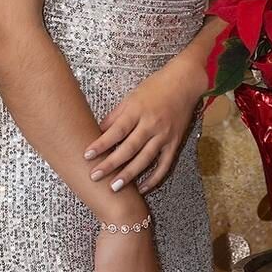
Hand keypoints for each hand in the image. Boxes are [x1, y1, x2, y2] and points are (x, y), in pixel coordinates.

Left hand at [83, 58, 206, 195]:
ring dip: (129, 175)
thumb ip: (115, 116)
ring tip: (114, 188)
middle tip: (95, 176)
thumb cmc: (156, 87)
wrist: (185, 82)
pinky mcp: (175, 143)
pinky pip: (164, 164)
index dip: (101, 144)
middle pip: (129, 148)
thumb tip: (98, 132)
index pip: (116, 131)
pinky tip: (142, 188)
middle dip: (111, 164)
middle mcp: (151, 124)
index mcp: (138, 110)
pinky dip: (154, 179)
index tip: (87, 155)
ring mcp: (164, 135)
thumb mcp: (131, 97)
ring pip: (145, 159)